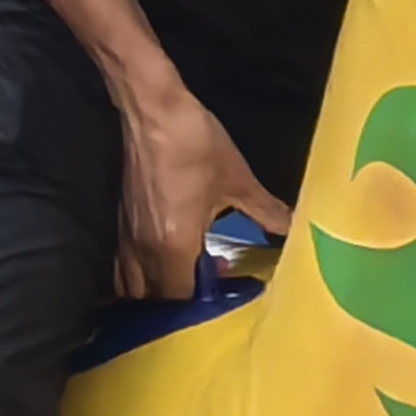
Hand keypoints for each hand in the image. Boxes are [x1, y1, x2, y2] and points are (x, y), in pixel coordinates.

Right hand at [110, 79, 290, 303]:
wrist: (154, 110)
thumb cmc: (195, 144)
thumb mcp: (238, 180)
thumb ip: (265, 212)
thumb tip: (293, 228)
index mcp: (174, 245)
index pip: (179, 298)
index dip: (201, 305)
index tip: (224, 295)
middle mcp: (144, 248)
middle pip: (151, 299)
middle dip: (176, 302)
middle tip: (206, 289)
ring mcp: (127, 235)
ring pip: (133, 284)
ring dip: (156, 289)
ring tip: (186, 276)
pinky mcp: (122, 220)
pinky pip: (126, 263)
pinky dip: (143, 271)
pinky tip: (167, 255)